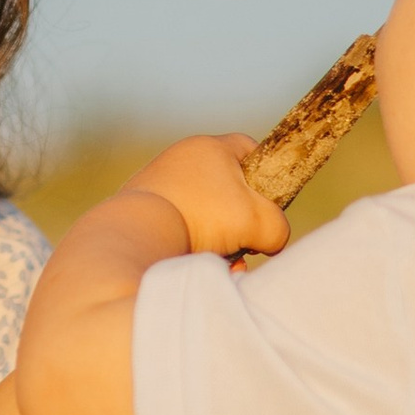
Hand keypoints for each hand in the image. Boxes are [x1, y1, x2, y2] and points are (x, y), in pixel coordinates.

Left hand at [123, 134, 289, 264]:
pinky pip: (178, 228)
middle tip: (247, 240)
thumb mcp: (260, 222)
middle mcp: (179, 160)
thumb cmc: (203, 218)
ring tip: (222, 262)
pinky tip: (194, 266)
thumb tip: (271, 239)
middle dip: (241, 219)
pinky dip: (190, 247)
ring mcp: (157, 185)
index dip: (267, 174)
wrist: (135, 236)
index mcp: (208, 148)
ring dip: (219, 240)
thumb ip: (278, 227)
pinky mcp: (141, 212)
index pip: (248, 148)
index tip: (270, 203)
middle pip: (226, 187)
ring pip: (204, 213)